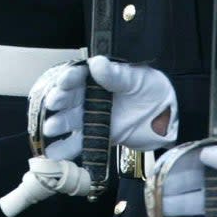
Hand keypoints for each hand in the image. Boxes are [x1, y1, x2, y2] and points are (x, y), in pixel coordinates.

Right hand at [39, 56, 176, 160]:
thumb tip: (97, 64)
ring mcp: (92, 117)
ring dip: (58, 124)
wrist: (167, 116)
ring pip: (70, 120)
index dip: (69, 78)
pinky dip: (66, 149)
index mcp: (97, 78)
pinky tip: (54, 153)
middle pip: (69, 98)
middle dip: (59, 101)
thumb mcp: (135, 79)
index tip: (63, 81)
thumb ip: (115, 75)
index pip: (78, 75)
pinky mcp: (98, 136)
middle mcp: (89, 96)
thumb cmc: (150, 89)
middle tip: (52, 104)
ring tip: (50, 129)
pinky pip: (80, 142)